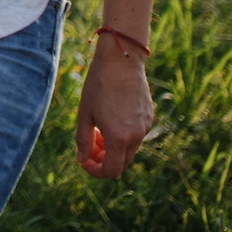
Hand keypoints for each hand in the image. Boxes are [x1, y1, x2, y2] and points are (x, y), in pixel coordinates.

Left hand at [75, 40, 153, 177]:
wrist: (121, 61)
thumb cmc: (98, 85)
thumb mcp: (85, 113)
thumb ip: (83, 139)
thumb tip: (82, 159)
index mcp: (119, 137)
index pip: (111, 170)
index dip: (96, 171)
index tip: (84, 162)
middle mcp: (136, 135)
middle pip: (122, 162)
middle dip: (104, 159)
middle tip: (89, 144)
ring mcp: (146, 126)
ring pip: (130, 149)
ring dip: (113, 147)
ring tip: (98, 128)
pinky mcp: (149, 116)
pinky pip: (136, 135)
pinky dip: (123, 135)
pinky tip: (111, 118)